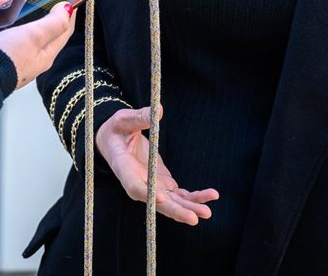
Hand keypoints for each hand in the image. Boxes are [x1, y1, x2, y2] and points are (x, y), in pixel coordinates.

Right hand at [0, 2, 75, 88]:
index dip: (65, 8)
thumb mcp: (35, 36)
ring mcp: (11, 54)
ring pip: (12, 24)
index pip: (63, 26)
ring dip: (5, 8)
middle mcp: (31, 54)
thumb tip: (68, 9)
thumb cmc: (7, 59)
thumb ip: (54, 23)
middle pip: (35, 21)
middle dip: (27, 1)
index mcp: (46, 52)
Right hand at [95, 106, 218, 225]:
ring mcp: (153, 186)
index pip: (135, 186)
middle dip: (176, 210)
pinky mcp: (164, 184)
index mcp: (125, 169)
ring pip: (172, 202)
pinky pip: (180, 195)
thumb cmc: (117, 129)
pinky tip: (211, 196)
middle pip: (158, 202)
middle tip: (194, 217)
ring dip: (189, 207)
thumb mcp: (123, 120)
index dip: (148, 194)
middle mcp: (139, 184)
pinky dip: (194, 197)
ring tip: (207, 211)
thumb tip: (159, 110)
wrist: (116, 140)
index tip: (162, 198)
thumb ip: (138, 117)